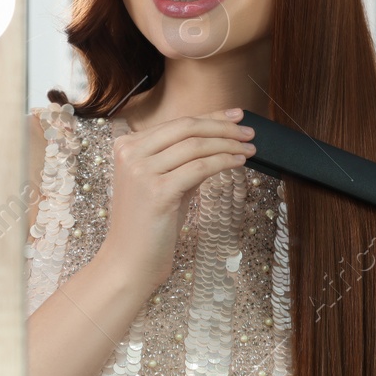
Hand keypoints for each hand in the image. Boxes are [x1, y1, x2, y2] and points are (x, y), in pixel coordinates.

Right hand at [95, 108, 255, 288]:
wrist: (130, 260)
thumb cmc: (150, 225)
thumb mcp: (164, 182)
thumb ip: (182, 160)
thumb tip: (219, 140)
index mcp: (127, 145)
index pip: (177, 123)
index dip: (211, 117)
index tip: (236, 115)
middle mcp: (130, 153)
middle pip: (187, 128)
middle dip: (223, 127)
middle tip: (249, 132)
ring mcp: (141, 170)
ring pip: (195, 146)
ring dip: (228, 144)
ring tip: (249, 149)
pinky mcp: (157, 190)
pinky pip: (200, 168)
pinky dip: (223, 162)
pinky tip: (238, 162)